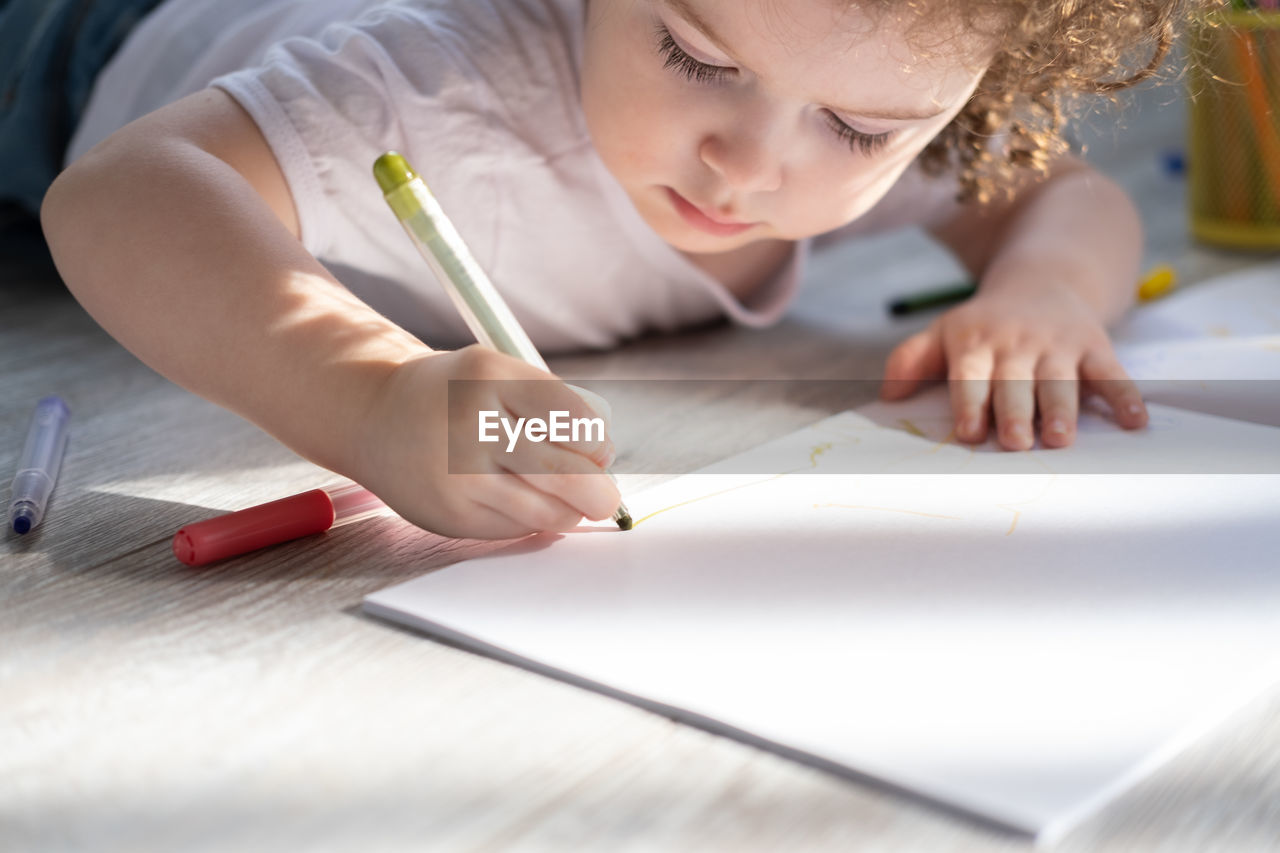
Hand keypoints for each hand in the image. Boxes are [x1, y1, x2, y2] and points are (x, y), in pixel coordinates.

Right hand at [352, 346, 618, 537]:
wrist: (375, 417)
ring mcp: (458, 474)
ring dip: (570, 511)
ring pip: (545, 510)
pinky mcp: (451, 514)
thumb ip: (551, 406)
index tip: (599, 448)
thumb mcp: (498, 375)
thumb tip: (603, 457)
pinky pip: (515, 528)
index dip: (596, 440)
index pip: (572, 417)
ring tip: (571, 503)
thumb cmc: (455, 396)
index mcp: (491, 377)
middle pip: (563, 472)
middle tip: (606, 498)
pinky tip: (523, 504)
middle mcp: (472, 425)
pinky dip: (533, 521)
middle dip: (598, 492)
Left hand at [880, 284, 1147, 449]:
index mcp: (976, 343)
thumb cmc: (984, 325)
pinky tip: (1135, 421)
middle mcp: (1017, 343)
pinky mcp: (1094, 346)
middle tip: (1017, 443)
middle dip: (1016, 412)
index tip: (970, 432)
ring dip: (1062, 409)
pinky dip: (1126, 395)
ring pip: (1060, 380)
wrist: (1042, 279)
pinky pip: (1111, 372)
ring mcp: (1058, 344)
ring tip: (1060, 438)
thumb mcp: (943, 333)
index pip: (970, 375)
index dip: (970, 403)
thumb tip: (886, 396)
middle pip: (1016, 382)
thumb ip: (911, 360)